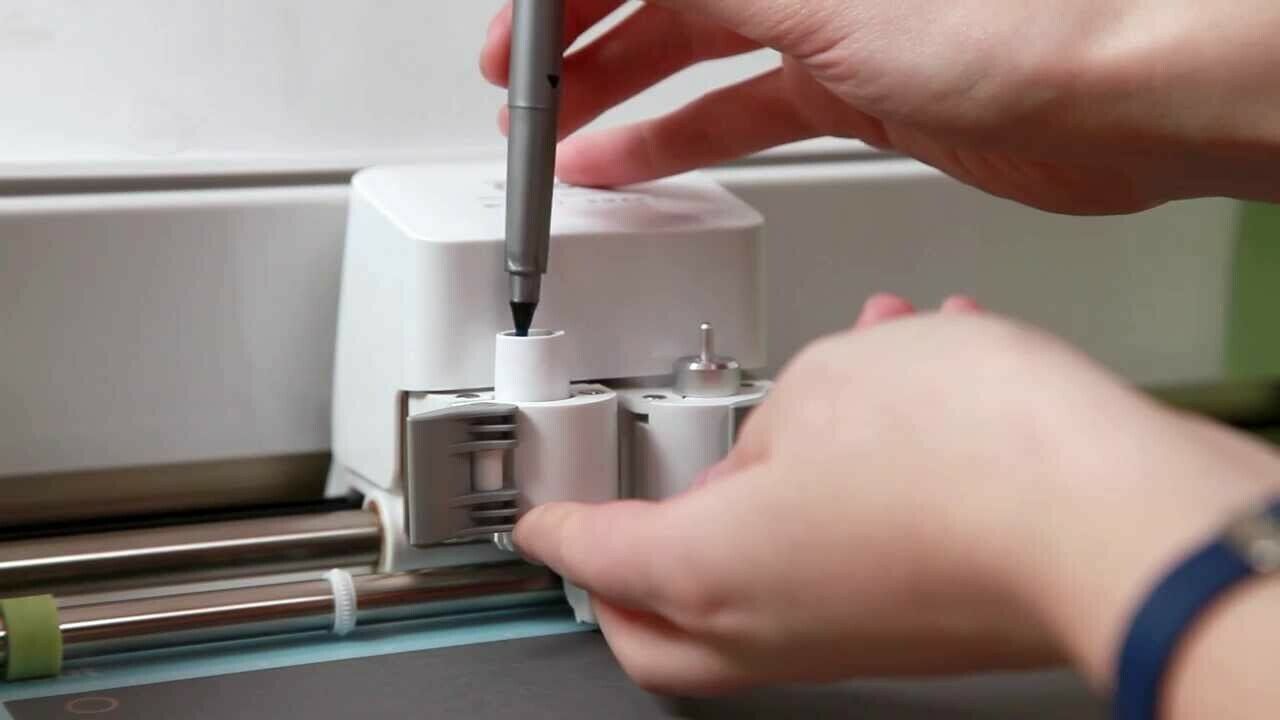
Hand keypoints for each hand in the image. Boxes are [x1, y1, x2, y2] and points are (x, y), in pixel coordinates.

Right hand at [482, 1, 1279, 212]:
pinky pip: (739, 108)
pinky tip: (633, 165)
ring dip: (620, 96)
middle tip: (523, 85)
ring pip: (693, 51)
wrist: (1110, 98)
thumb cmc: (1007, 17)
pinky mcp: (852, 87)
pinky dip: (681, 140)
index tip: (520, 36)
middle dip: (583, 38)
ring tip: (560, 138)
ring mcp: (827, 23)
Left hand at [514, 295, 1279, 696]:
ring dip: (749, 510)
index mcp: (710, 568)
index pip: (596, 552)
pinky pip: (838, 568)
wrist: (1112, 518)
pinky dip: (832, 507)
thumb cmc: (974, 455)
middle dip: (620, 577)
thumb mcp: (825, 383)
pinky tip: (885, 423)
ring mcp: (846, 639)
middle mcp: (769, 626)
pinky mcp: (912, 628)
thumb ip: (774, 420)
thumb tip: (783, 444)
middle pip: (651, 626)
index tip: (539, 521)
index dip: (556, 525)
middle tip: (617, 522)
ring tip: (790, 422)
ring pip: (748, 594)